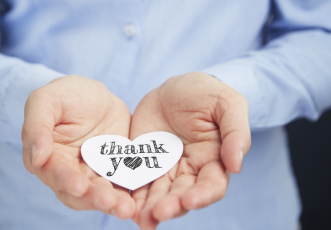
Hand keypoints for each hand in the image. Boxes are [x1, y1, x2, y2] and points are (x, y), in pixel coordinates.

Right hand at [21, 75, 134, 218]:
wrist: (98, 96)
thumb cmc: (66, 95)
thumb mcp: (46, 100)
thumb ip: (36, 127)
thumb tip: (36, 159)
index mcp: (49, 157)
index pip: (54, 173)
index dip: (65, 180)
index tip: (79, 185)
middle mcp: (69, 172)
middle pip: (78, 192)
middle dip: (93, 198)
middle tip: (109, 201)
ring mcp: (94, 174)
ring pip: (100, 194)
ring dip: (112, 203)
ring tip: (126, 208)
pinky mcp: (115, 173)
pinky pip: (122, 186)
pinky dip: (129, 195)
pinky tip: (138, 203)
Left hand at [130, 72, 250, 229]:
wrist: (173, 87)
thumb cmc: (205, 93)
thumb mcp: (227, 104)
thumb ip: (236, 133)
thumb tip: (236, 166)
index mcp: (213, 160)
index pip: (212, 185)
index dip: (202, 195)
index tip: (189, 200)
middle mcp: (189, 170)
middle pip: (182, 195)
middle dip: (171, 206)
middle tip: (158, 213)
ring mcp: (164, 168)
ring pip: (158, 194)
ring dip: (150, 208)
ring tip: (140, 219)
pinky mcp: (143, 162)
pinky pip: (137, 180)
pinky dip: (132, 194)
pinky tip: (125, 205)